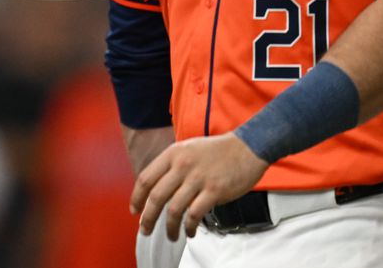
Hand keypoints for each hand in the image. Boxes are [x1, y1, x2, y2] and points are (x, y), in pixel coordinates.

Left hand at [130, 132, 268, 239]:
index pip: (146, 178)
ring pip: (174, 209)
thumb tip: (157, 189)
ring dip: (170, 227)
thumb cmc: (217, 150)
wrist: (247, 147)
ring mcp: (198, 178)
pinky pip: (195, 214)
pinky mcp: (214, 190)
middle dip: (147, 217)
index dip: (137, 197)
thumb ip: (171, 166)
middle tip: (145, 229)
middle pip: (156, 196)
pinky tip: (190, 231)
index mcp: (173, 154)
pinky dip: (189, 227)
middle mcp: (183, 165)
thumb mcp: (188, 149)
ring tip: (171, 235)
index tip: (135, 210)